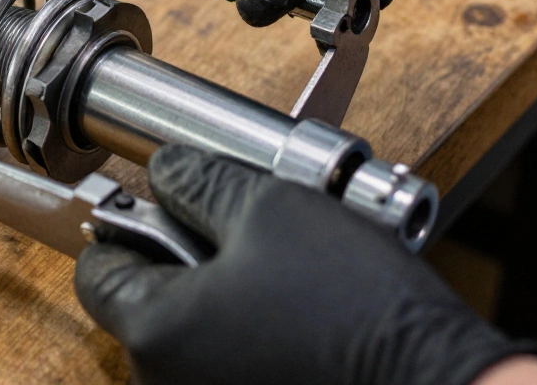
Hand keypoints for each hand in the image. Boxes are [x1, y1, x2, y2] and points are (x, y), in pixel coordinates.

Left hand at [73, 146, 536, 384]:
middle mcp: (165, 381)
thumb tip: (167, 172)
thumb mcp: (268, 207)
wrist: (439, 382)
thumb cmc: (356, 309)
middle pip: (143, 301)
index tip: (163, 206)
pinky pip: (225, 361)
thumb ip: (198, 182)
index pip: (97, 268)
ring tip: (281, 275)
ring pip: (188, 333)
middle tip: (242, 234)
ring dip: (219, 296)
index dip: (128, 223)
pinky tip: (295, 314)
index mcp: (154, 331)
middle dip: (181, 259)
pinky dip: (246, 333)